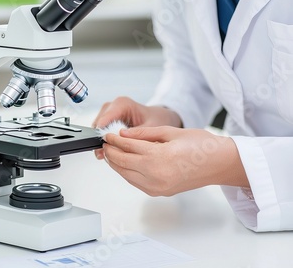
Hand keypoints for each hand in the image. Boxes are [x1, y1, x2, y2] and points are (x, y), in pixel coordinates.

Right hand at [92, 97, 181, 158]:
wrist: (159, 118)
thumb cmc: (156, 119)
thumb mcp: (152, 127)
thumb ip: (137, 135)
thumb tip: (122, 142)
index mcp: (122, 104)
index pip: (105, 118)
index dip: (102, 132)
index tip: (103, 144)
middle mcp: (112, 107)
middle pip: (98, 124)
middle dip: (102, 140)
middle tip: (106, 154)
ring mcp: (108, 114)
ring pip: (97, 130)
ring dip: (103, 142)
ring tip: (110, 154)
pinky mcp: (107, 122)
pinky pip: (101, 133)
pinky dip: (105, 142)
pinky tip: (112, 150)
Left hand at [102, 126, 248, 195]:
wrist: (219, 164)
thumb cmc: (201, 146)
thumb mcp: (170, 132)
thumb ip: (144, 134)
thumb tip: (123, 134)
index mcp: (159, 156)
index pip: (127, 147)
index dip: (114, 140)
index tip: (108, 135)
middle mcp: (155, 174)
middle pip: (122, 162)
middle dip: (110, 152)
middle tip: (105, 143)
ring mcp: (157, 186)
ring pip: (125, 175)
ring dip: (115, 164)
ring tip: (111, 153)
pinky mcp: (159, 192)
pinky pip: (135, 182)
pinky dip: (126, 173)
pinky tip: (124, 164)